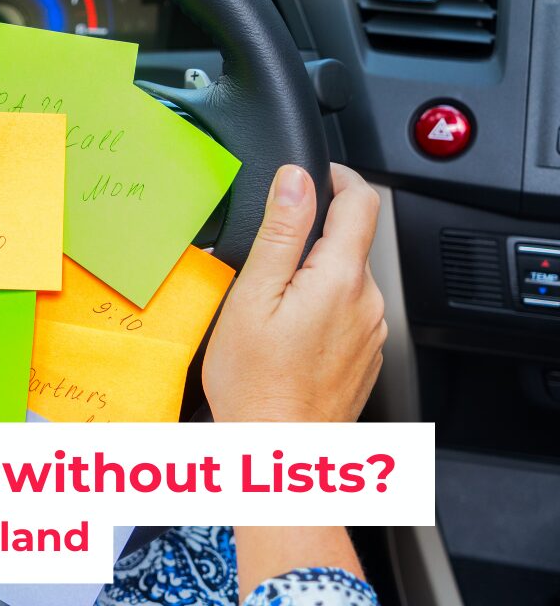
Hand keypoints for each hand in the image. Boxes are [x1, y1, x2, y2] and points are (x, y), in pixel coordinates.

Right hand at [203, 163, 386, 421]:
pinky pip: (347, 312)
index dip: (338, 175)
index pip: (361, 200)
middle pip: (350, 241)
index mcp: (341, 278)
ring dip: (314, 276)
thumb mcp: (253, 296)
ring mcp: (370, 331)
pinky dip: (320, 308)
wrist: (278, 450)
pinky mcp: (364, 355)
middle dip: (312, 236)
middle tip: (265, 258)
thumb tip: (295, 179)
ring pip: (346, 279)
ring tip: (269, 304)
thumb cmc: (256, 383)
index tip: (314, 173)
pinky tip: (286, 334)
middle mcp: (367, 301)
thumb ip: (280, 232)